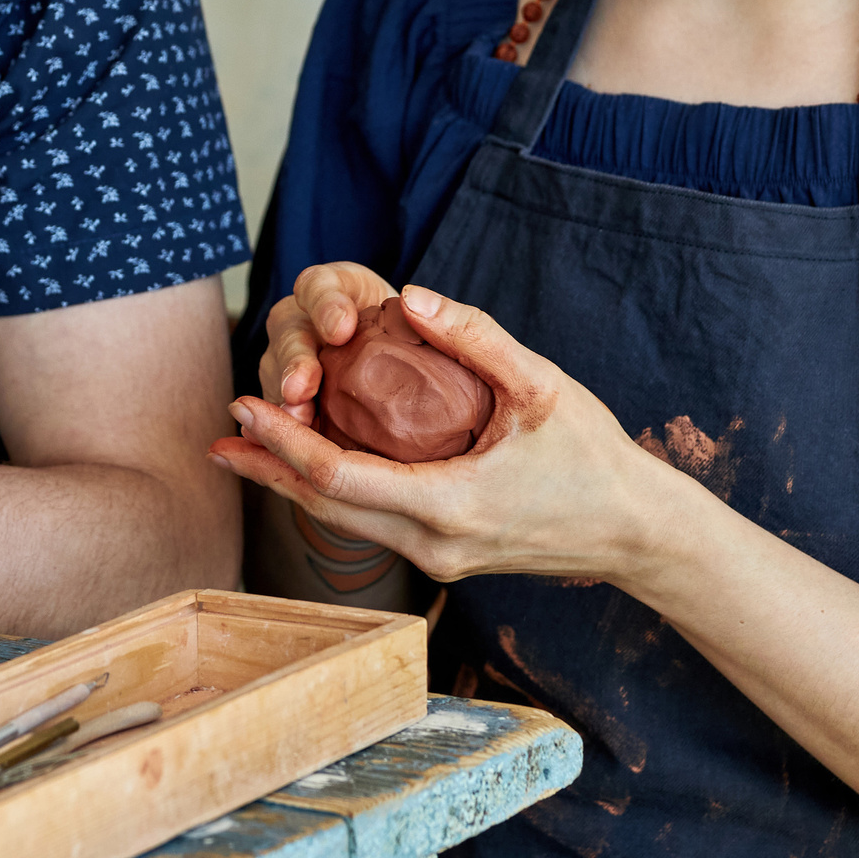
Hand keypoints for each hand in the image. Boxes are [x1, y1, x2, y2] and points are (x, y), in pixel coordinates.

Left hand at [212, 285, 698, 585]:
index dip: (284, 442)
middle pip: (325, 508)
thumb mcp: (543, 388)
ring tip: (246, 450)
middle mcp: (434, 546)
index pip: (340, 477)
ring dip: (293, 484)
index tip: (243, 407)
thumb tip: (409, 296)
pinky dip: (333, 495)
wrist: (639, 535)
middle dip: (268, 468)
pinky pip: (371, 526)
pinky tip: (309, 468)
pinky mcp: (444, 561)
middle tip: (219, 434)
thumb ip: (476, 338)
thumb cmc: (596, 458)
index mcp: (452, 504)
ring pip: (345, 523)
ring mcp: (437, 561)